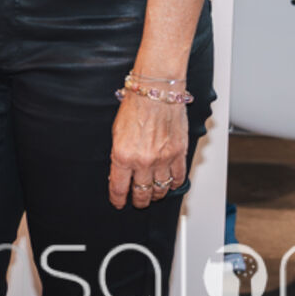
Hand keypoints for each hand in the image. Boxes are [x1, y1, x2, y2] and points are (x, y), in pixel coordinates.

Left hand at [108, 92, 187, 209]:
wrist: (156, 92)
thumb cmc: (135, 106)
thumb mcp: (116, 133)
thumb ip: (119, 155)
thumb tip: (119, 172)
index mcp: (122, 155)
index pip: (118, 187)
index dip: (118, 199)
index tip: (118, 203)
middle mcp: (143, 161)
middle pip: (141, 193)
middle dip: (138, 201)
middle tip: (137, 201)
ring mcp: (163, 159)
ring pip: (161, 189)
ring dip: (156, 195)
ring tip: (153, 194)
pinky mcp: (179, 154)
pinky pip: (178, 178)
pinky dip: (174, 184)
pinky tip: (170, 184)